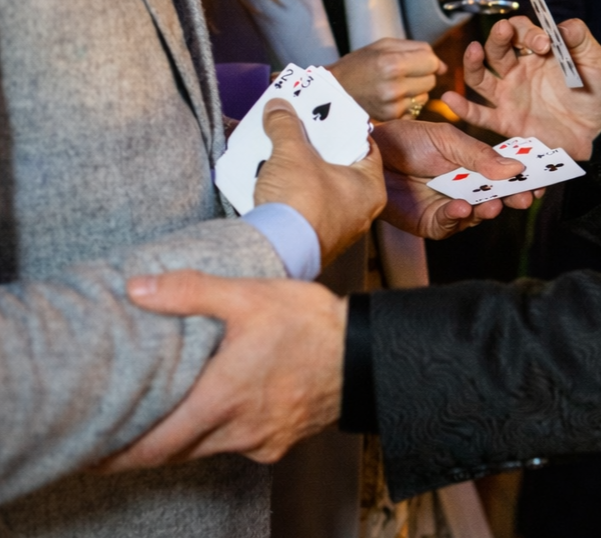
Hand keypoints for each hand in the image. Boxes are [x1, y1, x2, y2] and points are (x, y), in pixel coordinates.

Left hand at [97, 271, 345, 470]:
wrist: (366, 352)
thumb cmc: (310, 324)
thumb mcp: (248, 296)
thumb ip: (190, 292)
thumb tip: (137, 288)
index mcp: (222, 398)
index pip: (155, 445)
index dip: (118, 454)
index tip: (91, 452)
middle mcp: (237, 429)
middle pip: (175, 453)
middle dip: (143, 448)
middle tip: (117, 435)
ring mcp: (260, 440)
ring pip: (206, 450)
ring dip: (182, 440)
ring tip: (164, 419)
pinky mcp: (279, 442)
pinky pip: (238, 446)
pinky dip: (219, 435)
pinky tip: (221, 411)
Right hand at [254, 99, 385, 263]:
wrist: (277, 250)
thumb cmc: (302, 203)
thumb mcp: (293, 153)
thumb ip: (286, 125)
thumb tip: (279, 108)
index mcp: (370, 188)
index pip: (365, 146)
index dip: (345, 126)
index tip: (327, 113)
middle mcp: (360, 210)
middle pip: (340, 166)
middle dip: (317, 146)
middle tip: (300, 128)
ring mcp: (338, 227)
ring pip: (321, 186)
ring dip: (301, 169)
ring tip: (282, 149)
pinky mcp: (314, 238)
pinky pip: (305, 206)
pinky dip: (292, 191)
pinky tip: (273, 178)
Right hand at [327, 39, 446, 121]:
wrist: (335, 90)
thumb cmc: (360, 63)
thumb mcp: (384, 45)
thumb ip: (417, 49)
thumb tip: (443, 66)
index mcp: (392, 63)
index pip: (432, 61)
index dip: (426, 60)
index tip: (414, 60)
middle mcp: (394, 86)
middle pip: (432, 80)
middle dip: (422, 74)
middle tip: (402, 72)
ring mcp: (394, 105)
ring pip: (426, 96)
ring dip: (416, 90)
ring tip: (394, 85)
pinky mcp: (392, 118)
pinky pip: (415, 109)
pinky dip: (408, 103)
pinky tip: (391, 98)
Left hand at [373, 119, 536, 238]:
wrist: (368, 154)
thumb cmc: (405, 139)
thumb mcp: (446, 139)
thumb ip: (478, 155)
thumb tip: (515, 167)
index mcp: (474, 163)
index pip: (505, 173)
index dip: (524, 178)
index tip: (541, 180)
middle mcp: (466, 187)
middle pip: (498, 196)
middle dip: (513, 198)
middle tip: (525, 198)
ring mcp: (450, 206)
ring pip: (478, 214)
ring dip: (488, 209)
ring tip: (492, 203)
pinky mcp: (431, 223)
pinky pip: (450, 225)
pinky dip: (457, 217)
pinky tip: (461, 207)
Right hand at [442, 17, 600, 159]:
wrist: (595, 134)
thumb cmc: (593, 96)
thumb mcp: (595, 65)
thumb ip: (582, 42)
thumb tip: (565, 25)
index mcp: (536, 53)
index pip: (521, 31)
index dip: (528, 31)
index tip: (545, 43)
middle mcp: (517, 70)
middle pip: (497, 47)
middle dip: (500, 37)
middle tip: (506, 31)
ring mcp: (508, 95)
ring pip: (481, 76)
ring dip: (474, 61)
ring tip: (474, 50)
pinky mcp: (505, 121)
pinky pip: (480, 114)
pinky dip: (463, 108)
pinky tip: (450, 99)